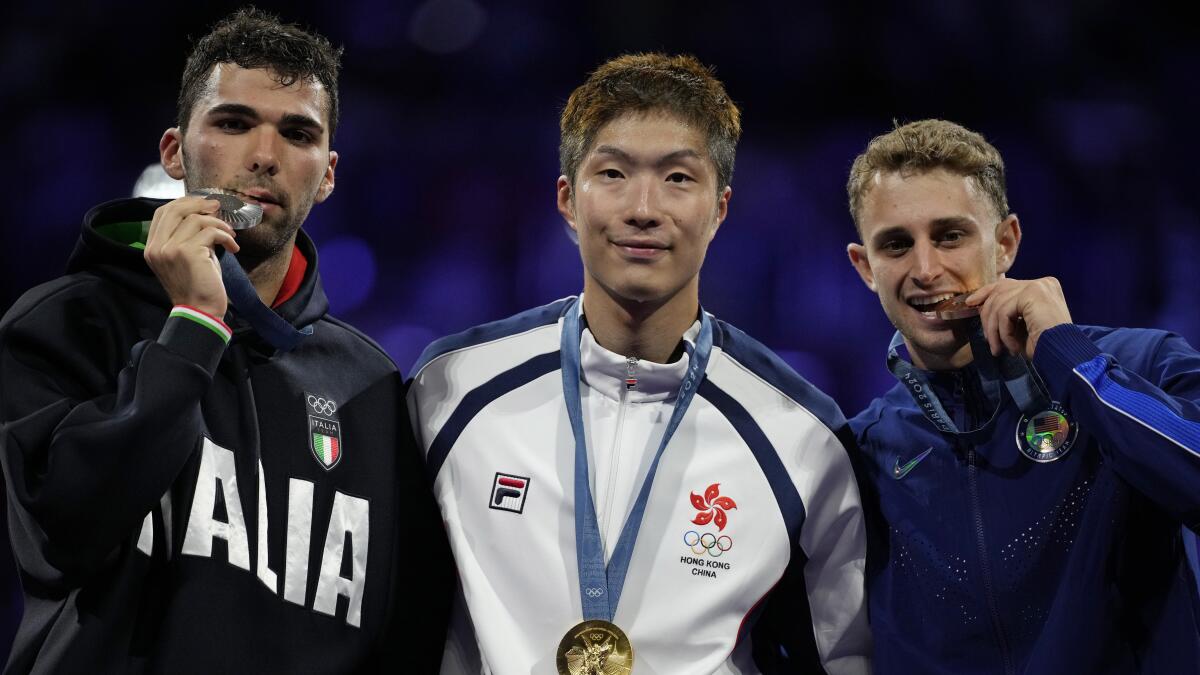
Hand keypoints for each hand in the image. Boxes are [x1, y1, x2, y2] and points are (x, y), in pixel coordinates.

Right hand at [144, 196, 239, 317]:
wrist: (201, 311)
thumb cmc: (198, 286)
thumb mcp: (186, 257)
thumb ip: (187, 236)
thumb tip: (205, 213)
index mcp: (152, 247)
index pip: (162, 212)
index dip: (184, 203)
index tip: (203, 205)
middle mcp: (157, 247)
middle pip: (175, 209)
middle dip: (199, 203)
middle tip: (217, 207)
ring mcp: (170, 249)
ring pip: (196, 219)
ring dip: (218, 224)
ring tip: (230, 235)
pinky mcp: (187, 252)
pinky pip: (210, 232)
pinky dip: (226, 236)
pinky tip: (233, 247)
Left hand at [967, 277, 1071, 359]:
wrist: (1063, 355)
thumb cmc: (1044, 345)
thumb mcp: (1020, 325)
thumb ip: (1007, 311)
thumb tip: (981, 303)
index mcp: (1043, 287)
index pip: (1007, 284)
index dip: (985, 293)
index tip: (970, 303)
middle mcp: (1042, 282)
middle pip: (1000, 291)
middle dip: (987, 314)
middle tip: (987, 338)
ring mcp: (1039, 286)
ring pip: (999, 303)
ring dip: (994, 330)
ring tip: (998, 349)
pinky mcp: (1033, 294)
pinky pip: (1004, 312)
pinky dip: (1003, 332)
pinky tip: (1011, 347)